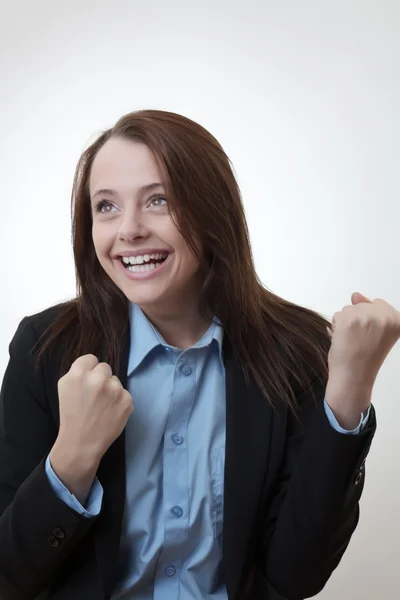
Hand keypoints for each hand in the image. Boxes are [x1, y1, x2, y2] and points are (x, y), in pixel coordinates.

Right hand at [54, 354, 133, 462]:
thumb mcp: (65, 387)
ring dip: (111, 390)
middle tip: (94, 395)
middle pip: (105, 367)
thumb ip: (78, 372)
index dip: (89, 370)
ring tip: (102, 406)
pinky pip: (124, 393)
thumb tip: (93, 365)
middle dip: (100, 378)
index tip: (87, 382)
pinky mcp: (127, 400)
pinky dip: (119, 402)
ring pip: (115, 381)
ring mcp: (115, 389)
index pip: (91, 359)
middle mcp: (98, 378)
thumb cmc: (71, 415)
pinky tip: (110, 412)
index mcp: (79, 373)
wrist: (82, 443)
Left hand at [326, 292, 399, 426]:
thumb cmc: (366, 357)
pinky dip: (337, 327)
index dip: (371, 320)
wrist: (354, 377)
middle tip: (361, 340)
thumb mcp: (377, 331)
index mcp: (398, 320)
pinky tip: (343, 340)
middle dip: (359, 319)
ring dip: (347, 323)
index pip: (379, 304)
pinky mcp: (348, 319)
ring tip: (352, 341)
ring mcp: (366, 316)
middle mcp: (385, 316)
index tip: (372, 336)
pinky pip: (338, 315)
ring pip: (349, 309)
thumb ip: (369, 309)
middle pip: (363, 305)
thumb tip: (355, 295)